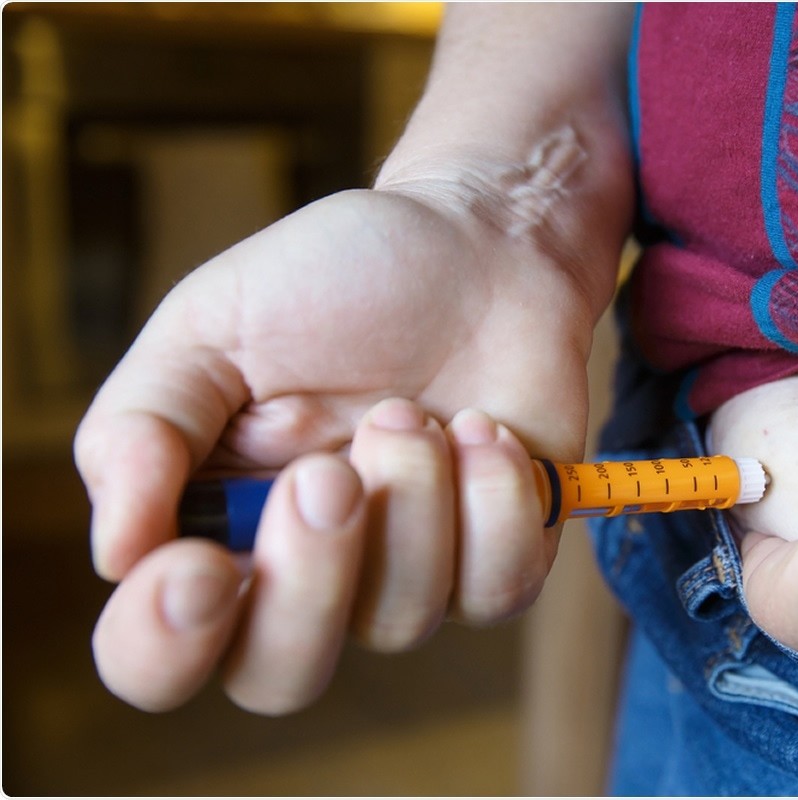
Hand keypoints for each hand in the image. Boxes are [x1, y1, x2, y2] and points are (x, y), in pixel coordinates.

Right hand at [75, 181, 613, 713]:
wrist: (472, 243)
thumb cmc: (335, 281)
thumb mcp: (211, 328)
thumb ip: (144, 429)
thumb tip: (117, 551)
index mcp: (216, 526)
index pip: (161, 654)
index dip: (165, 643)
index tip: (195, 565)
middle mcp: (310, 568)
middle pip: (280, 676)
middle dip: (307, 583)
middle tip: (328, 474)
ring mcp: (410, 570)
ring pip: (399, 621)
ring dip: (409, 503)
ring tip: (410, 410)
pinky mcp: (499, 553)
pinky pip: (497, 587)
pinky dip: (493, 504)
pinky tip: (484, 428)